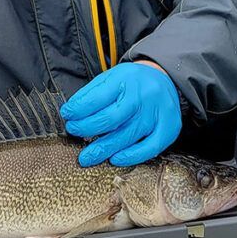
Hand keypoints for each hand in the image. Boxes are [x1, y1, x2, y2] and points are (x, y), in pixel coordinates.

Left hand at [60, 61, 181, 166]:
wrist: (164, 79)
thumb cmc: (132, 82)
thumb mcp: (111, 78)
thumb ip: (91, 93)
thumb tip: (71, 111)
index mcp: (126, 80)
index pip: (98, 97)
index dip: (79, 109)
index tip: (67, 115)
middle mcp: (143, 97)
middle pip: (111, 119)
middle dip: (87, 128)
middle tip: (73, 132)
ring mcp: (157, 114)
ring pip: (127, 136)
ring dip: (104, 149)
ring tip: (87, 157)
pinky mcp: (168, 129)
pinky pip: (149, 148)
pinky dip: (131, 156)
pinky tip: (115, 159)